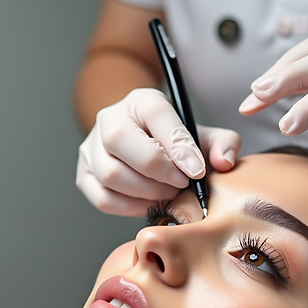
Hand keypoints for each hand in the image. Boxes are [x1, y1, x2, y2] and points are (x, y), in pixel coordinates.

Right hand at [77, 88, 241, 215]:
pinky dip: (130, 207)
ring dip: (145, 191)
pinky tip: (149, 202)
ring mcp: (91, 148)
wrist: (146, 147)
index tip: (197, 171)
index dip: (178, 144)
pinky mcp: (85, 175)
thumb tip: (223, 162)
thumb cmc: (176, 143)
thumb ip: (223, 144)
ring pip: (110, 174)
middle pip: (120, 141)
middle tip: (181, 183)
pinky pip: (103, 198)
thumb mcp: (203, 135)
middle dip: (157, 170)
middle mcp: (109, 119)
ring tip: (168, 192)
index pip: (155, 114)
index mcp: (140, 100)